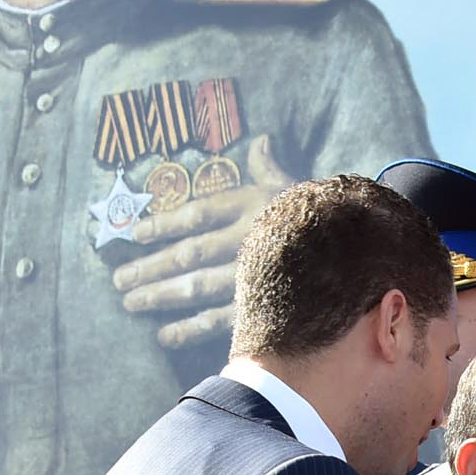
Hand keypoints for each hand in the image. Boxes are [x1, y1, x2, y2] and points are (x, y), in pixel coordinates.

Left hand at [114, 134, 297, 349]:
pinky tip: (163, 335)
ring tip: (131, 301)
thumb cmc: (315, 218)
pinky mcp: (262, 306)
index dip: (162, 224)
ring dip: (160, 295)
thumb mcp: (292, 185)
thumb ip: (266, 164)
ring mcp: (253, 275)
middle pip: (188, 254)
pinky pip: (220, 319)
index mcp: (249, 206)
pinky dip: (189, 329)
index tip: (132, 235)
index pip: (196, 214)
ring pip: (197, 286)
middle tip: (119, 279)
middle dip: (150, 267)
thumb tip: (260, 139)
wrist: (356, 251)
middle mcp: (246, 239)